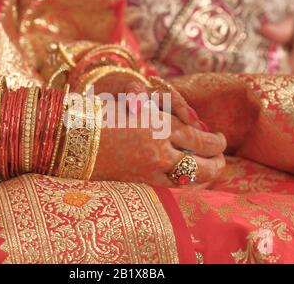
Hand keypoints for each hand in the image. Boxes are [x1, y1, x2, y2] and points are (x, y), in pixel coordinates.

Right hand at [91, 99, 225, 186]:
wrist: (72, 136)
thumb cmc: (103, 113)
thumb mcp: (138, 107)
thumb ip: (166, 117)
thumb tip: (195, 129)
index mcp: (160, 128)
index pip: (202, 141)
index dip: (217, 143)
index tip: (221, 139)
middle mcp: (158, 153)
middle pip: (202, 167)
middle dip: (217, 164)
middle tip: (221, 158)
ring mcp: (148, 171)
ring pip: (188, 181)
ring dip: (203, 176)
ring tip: (207, 169)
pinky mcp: (137, 182)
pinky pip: (169, 186)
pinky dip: (183, 182)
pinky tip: (183, 177)